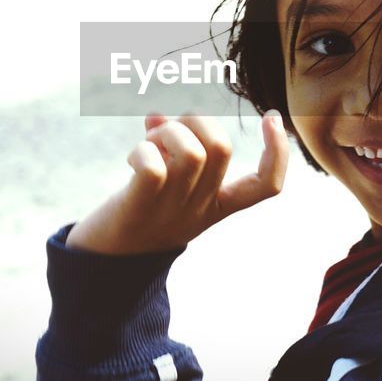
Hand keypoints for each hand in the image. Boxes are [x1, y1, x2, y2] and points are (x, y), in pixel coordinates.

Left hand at [65, 111, 289, 254]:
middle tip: (167, 131)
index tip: (271, 116)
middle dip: (196, 119)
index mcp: (216, 206)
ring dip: (166, 132)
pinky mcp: (140, 206)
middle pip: (222, 148)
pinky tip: (132, 159)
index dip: (279, 150)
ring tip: (147, 143)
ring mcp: (172, 209)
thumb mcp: (163, 183)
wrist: (102, 267)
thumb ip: (165, 145)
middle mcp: (199, 208)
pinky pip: (154, 168)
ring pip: (191, 153)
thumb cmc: (136, 215)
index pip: (267, 185)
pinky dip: (143, 151)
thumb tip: (157, 113)